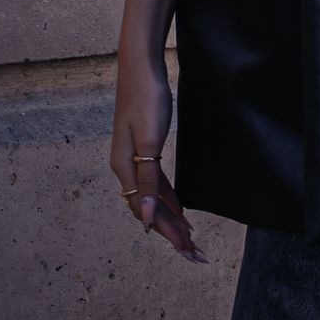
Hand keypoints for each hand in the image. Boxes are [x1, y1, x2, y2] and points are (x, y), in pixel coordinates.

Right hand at [110, 53, 206, 261]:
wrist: (141, 66)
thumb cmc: (146, 99)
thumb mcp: (150, 141)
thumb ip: (148, 180)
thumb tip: (147, 218)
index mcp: (125, 168)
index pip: (146, 211)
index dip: (167, 232)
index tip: (187, 250)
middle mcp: (126, 167)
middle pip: (149, 209)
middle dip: (171, 232)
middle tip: (194, 253)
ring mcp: (134, 157)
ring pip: (153, 197)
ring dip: (170, 218)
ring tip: (189, 237)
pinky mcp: (143, 148)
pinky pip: (155, 182)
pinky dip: (168, 198)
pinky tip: (179, 208)